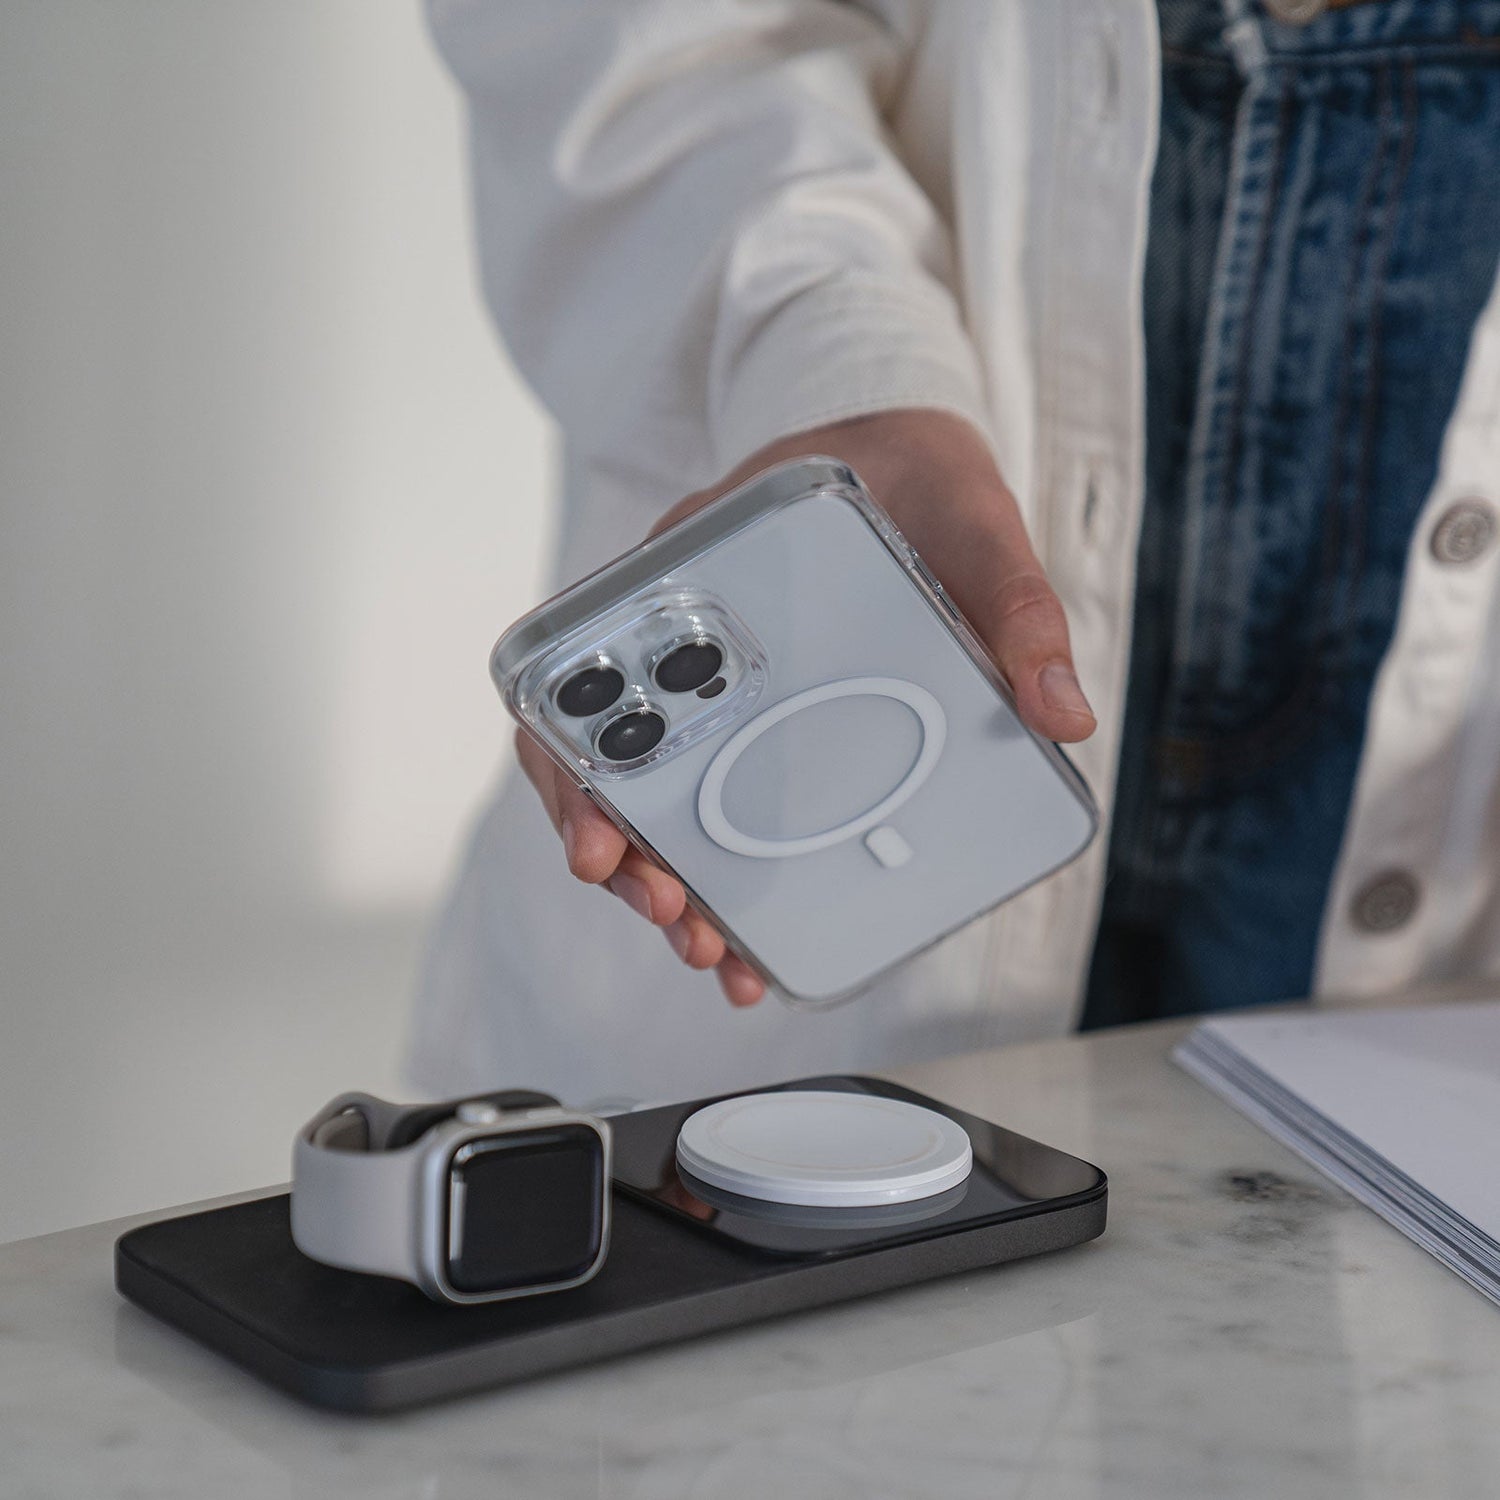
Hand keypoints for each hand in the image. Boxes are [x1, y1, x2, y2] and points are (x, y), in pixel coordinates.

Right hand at [516, 408, 1095, 1007]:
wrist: (908, 442)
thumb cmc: (916, 470)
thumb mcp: (969, 517)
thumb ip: (1012, 604)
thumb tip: (1060, 714)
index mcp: (692, 567)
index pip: (581, 672)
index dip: (573, 766)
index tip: (606, 837)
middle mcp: (677, 628)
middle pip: (593, 753)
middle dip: (619, 847)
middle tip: (671, 911)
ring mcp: (710, 679)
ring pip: (642, 790)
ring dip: (662, 876)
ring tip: (708, 944)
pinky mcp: (751, 715)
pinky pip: (706, 791)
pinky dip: (713, 865)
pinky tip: (745, 929)